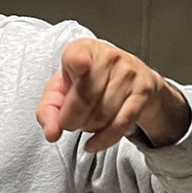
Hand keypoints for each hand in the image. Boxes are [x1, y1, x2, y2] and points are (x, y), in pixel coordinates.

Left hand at [38, 38, 191, 153]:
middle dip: (71, 120)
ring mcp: (128, 73)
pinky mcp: (143, 92)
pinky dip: (104, 139)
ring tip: (87, 123)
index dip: (78, 62)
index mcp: (84, 49)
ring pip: (102, 113)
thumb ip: (48, 110)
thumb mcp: (62, 89)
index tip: (78, 66)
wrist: (133, 80)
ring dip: (89, 128)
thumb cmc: (91, 81)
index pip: (78, 55)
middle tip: (70, 123)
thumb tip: (52, 132)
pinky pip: (121, 123)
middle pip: (85, 97)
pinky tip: (93, 143)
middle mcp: (109, 57)